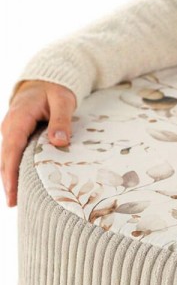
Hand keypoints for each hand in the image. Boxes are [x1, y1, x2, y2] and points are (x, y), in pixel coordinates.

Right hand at [1, 79, 75, 206]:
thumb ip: (62, 120)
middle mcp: (10, 126)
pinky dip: (15, 169)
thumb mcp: (63, 101)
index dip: (11, 170)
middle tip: (13, 203)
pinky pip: (13, 155)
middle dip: (8, 180)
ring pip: (7, 158)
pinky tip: (20, 184)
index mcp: (19, 118)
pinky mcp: (17, 136)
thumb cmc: (55, 90)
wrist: (44, 81)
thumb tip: (59, 142)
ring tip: (16, 200)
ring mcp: (11, 132)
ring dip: (10, 177)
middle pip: (6, 157)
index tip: (12, 189)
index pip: (12, 148)